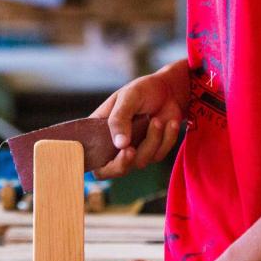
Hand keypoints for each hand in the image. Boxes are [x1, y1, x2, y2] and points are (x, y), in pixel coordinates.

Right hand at [91, 60, 187, 178]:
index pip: (90, 155)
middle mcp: (114, 144)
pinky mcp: (153, 151)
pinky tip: (170, 123)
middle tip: (131, 150)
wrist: (169, 90)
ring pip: (139, 162)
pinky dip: (166, 139)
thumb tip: (119, 145)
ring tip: (157, 120)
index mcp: (99, 130)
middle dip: (123, 163)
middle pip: (112, 170)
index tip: (114, 152)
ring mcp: (134, 149)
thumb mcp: (128, 98)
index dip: (96, 163)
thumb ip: (119, 120)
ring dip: (151, 141)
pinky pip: (159, 155)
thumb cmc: (143, 90)